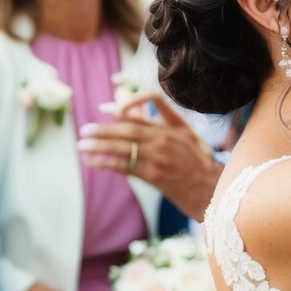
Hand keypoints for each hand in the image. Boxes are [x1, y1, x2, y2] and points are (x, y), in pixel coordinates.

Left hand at [78, 92, 220, 220]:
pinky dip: (105, 162)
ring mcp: (160, 157)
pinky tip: (91, 161)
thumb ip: (159, 120)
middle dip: (103, 129)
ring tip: (82, 145)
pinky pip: (124, 166)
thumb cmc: (195, 161)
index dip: (126, 103)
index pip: (152, 102)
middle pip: (129, 128)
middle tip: (84, 129)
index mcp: (175, 125)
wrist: (208, 189)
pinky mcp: (154, 175)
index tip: (105, 107)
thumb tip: (131, 106)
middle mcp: (166, 138)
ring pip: (123, 147)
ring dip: (99, 145)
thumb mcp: (184, 135)